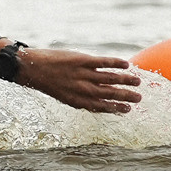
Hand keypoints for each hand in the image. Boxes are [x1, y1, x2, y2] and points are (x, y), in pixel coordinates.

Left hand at [8, 46, 141, 113]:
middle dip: (125, 97)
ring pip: (109, 78)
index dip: (116, 108)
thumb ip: (80, 97)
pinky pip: (103, 62)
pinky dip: (116, 63)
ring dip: (125, 80)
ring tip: (137, 82)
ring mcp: (83, 74)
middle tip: (139, 98)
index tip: (128, 110)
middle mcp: (82, 89)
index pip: (101, 107)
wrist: (31, 68)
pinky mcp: (82, 60)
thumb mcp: (63, 95)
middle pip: (109, 94)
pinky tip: (126, 64)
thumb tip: (97, 100)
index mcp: (77, 100)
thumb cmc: (48, 82)